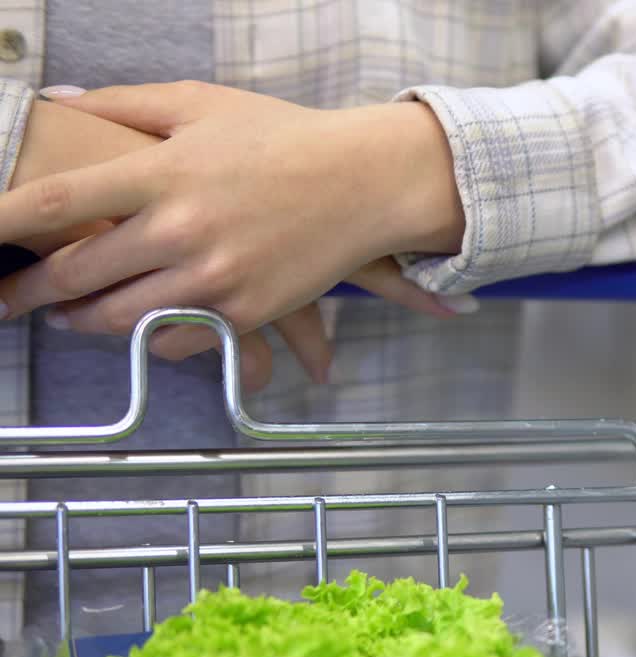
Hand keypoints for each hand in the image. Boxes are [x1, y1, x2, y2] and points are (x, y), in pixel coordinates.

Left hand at [3, 85, 464, 390]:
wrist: (367, 182)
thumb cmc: (286, 137)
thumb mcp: (203, 103)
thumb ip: (127, 103)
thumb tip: (63, 102)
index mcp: (162, 172)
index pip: (57, 202)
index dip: (1, 223)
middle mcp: (180, 229)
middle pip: (75, 274)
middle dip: (30, 291)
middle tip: (10, 298)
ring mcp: (213, 277)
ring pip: (117, 317)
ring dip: (81, 320)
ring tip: (68, 315)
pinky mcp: (244, 312)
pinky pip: (174, 341)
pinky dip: (150, 338)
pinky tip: (141, 326)